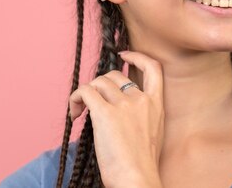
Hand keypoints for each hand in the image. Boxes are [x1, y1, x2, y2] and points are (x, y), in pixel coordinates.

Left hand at [69, 51, 164, 187]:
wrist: (137, 179)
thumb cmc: (141, 165)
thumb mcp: (152, 132)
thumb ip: (142, 115)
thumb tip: (118, 108)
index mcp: (156, 104)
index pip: (153, 68)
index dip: (137, 57)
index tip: (124, 56)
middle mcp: (140, 99)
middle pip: (115, 75)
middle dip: (100, 85)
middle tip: (92, 103)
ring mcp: (123, 105)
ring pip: (97, 82)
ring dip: (85, 94)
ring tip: (80, 112)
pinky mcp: (104, 113)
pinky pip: (84, 92)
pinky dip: (75, 99)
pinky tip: (75, 114)